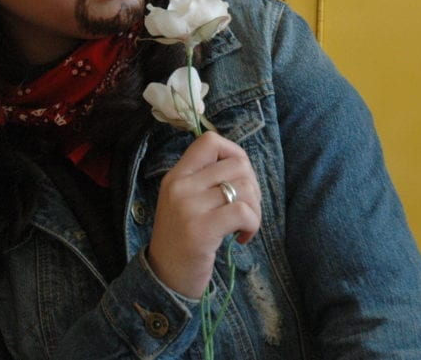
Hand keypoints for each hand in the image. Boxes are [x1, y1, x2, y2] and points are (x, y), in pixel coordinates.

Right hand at [146, 131, 261, 298]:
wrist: (165, 280)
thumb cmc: (183, 241)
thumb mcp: (185, 202)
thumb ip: (205, 180)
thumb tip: (241, 164)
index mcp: (176, 175)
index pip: (210, 140)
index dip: (235, 153)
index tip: (238, 179)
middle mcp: (180, 186)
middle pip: (237, 163)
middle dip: (253, 186)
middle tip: (245, 210)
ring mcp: (189, 207)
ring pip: (244, 187)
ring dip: (254, 209)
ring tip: (243, 226)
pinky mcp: (201, 230)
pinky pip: (243, 212)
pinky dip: (252, 225)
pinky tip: (242, 238)